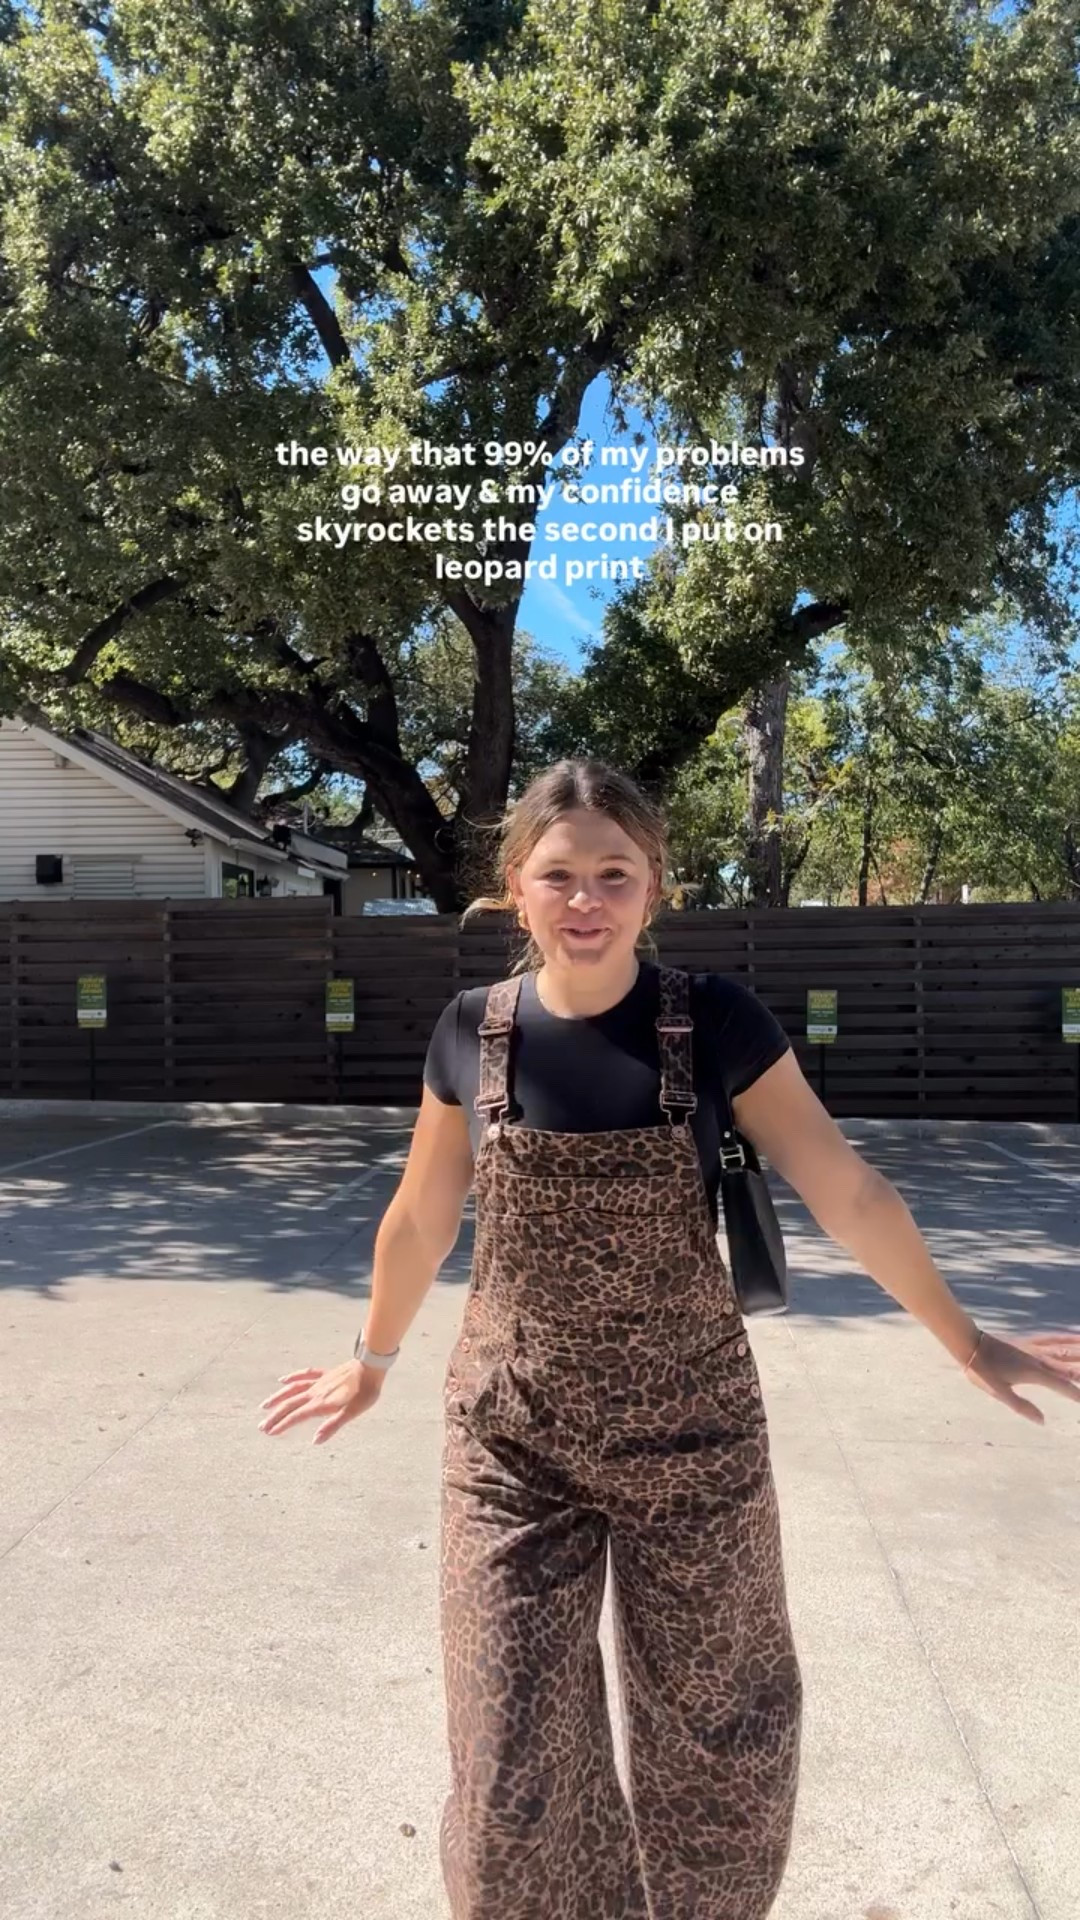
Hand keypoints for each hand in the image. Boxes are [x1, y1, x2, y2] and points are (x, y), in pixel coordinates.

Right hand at [257, 1359, 383, 1445]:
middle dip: (275, 1416)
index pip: (296, 1415)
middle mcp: (315, 1392)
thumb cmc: (364, 1392)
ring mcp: (319, 1381)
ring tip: (265, 1406)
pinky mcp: (324, 1374)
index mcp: (321, 1403)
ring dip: (278, 1398)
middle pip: (290, 1404)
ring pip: (292, 1389)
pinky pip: (304, 1375)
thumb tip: (315, 1440)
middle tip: (262, 1426)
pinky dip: (292, 1378)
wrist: (371, 1367)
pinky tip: (283, 1380)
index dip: (282, 1424)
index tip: (270, 1432)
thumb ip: (333, 1426)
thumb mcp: (352, 1413)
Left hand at [963, 1328, 1079, 1424]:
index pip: (1064, 1386)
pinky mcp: (1031, 1341)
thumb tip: (1043, 1421)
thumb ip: (1021, 1406)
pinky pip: (1054, 1338)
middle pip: (1072, 1366)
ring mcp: (1036, 1348)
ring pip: (1067, 1349)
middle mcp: (1040, 1359)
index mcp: (1034, 1373)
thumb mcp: (998, 1393)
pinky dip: (1068, 1336)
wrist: (970, 1344)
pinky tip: (1077, 1335)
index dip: (1078, 1394)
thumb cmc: (982, 1371)